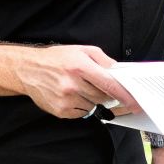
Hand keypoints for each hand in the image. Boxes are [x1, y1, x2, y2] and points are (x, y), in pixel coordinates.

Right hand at [11, 45, 134, 118]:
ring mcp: (66, 99)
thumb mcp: (81, 50)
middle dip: (107, 94)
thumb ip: (103, 60)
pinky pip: (82, 113)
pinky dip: (83, 106)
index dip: (125, 95)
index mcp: (79, 66)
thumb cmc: (56, 58)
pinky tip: (73, 95)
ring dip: (94, 100)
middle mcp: (72, 84)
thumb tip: (119, 72)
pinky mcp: (61, 111)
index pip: (109, 85)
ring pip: (94, 106)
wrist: (28, 69)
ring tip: (80, 87)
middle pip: (103, 97)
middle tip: (99, 86)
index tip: (135, 102)